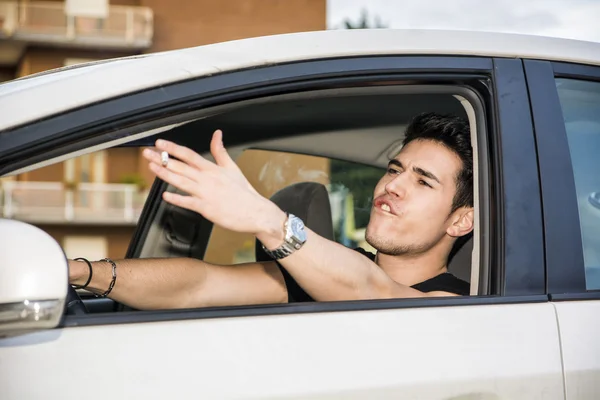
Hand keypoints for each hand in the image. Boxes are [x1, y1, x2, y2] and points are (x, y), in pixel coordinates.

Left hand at [142, 130, 285, 239]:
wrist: (255, 212)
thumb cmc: (244, 192)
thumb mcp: (232, 167)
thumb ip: (220, 151)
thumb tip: (217, 134)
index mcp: (213, 169)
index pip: (190, 154)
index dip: (173, 148)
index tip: (160, 143)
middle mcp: (207, 179)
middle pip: (181, 166)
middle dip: (162, 159)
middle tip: (147, 153)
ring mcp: (206, 194)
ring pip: (181, 182)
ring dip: (164, 174)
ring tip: (152, 167)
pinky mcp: (206, 208)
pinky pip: (187, 202)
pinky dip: (176, 199)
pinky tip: (165, 196)